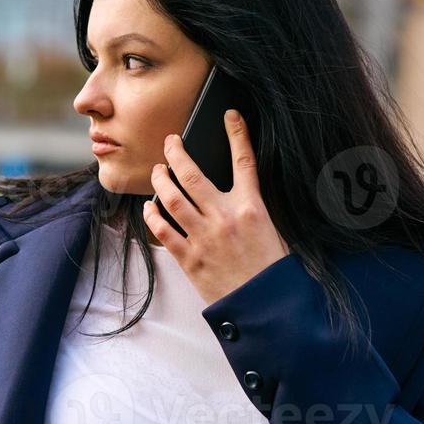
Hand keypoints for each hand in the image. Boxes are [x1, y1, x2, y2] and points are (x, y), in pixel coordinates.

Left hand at [144, 109, 289, 306]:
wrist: (265, 308)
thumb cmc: (271, 271)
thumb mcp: (273, 231)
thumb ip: (252, 208)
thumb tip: (237, 189)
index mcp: (252, 208)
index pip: (244, 161)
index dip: (237, 134)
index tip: (230, 116)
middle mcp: (225, 218)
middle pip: (192, 175)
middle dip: (176, 153)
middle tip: (170, 142)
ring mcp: (204, 238)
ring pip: (172, 199)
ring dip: (160, 181)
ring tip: (157, 170)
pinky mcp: (190, 258)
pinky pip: (163, 230)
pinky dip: (153, 216)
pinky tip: (150, 207)